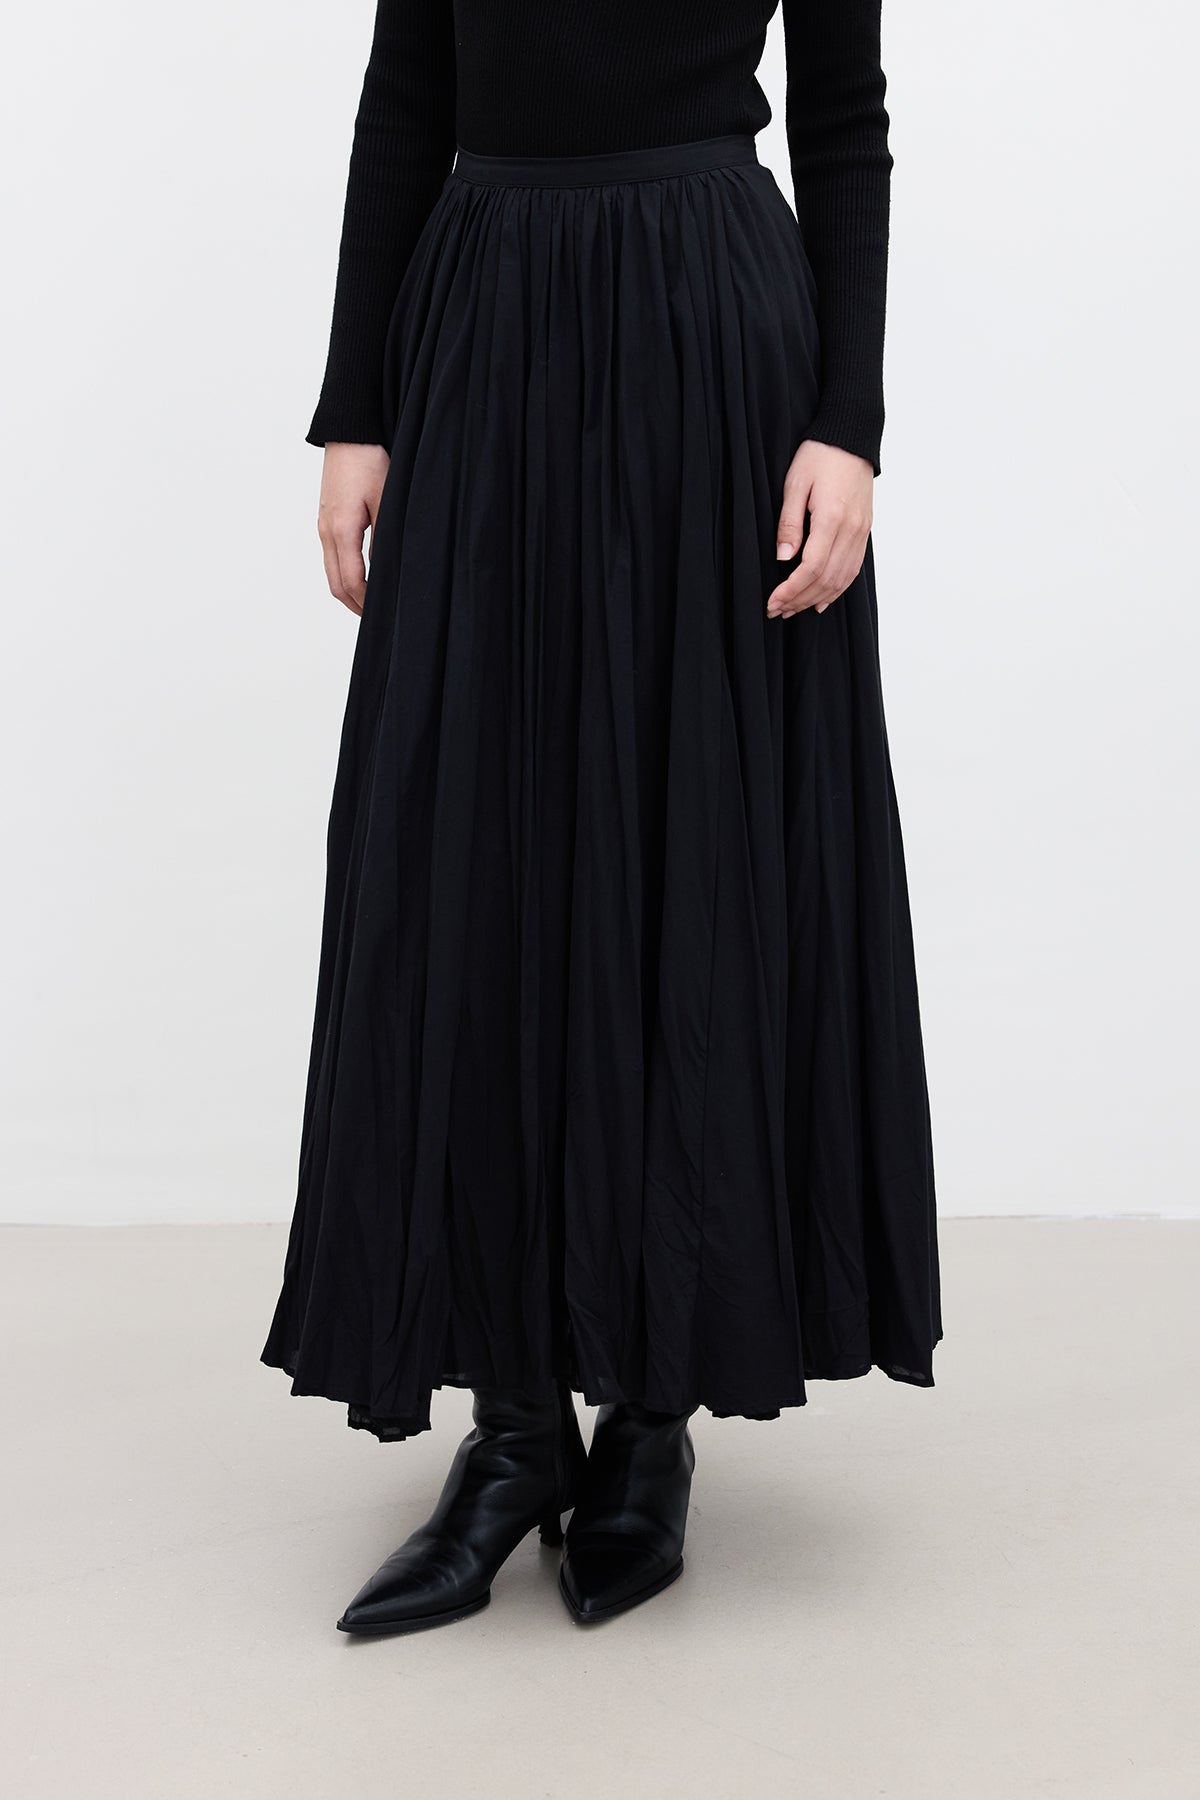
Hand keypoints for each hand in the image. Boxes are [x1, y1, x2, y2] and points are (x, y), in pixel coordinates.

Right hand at [317, 442, 390, 614]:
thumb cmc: (371, 459)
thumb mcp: (387, 500)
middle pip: (335, 584)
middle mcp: (327, 530)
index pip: (351, 582)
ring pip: (332, 571)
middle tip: (377, 621)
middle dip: (355, 605)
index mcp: (341, 529)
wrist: (350, 430)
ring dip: (349, 591)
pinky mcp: (327, 516)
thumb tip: (387, 573)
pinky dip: (345, 573)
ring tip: (371, 604)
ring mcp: (324, 524)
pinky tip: (363, 576)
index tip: (383, 617)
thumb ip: (385, 540)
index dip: (366, 604)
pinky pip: (332, 555)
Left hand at [766, 440, 873, 618]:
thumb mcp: (794, 484)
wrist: (852, 437)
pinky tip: (821, 600)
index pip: (811, 568)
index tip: (772, 601)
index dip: (790, 590)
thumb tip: (783, 558)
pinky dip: (837, 589)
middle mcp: (851, 529)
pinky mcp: (864, 531)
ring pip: (841, 579)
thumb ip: (789, 523)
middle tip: (777, 611)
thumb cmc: (819, 456)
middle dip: (800, 600)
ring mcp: (861, 532)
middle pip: (826, 579)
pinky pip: (853, 569)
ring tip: (794, 609)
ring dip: (816, 598)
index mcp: (832, 518)